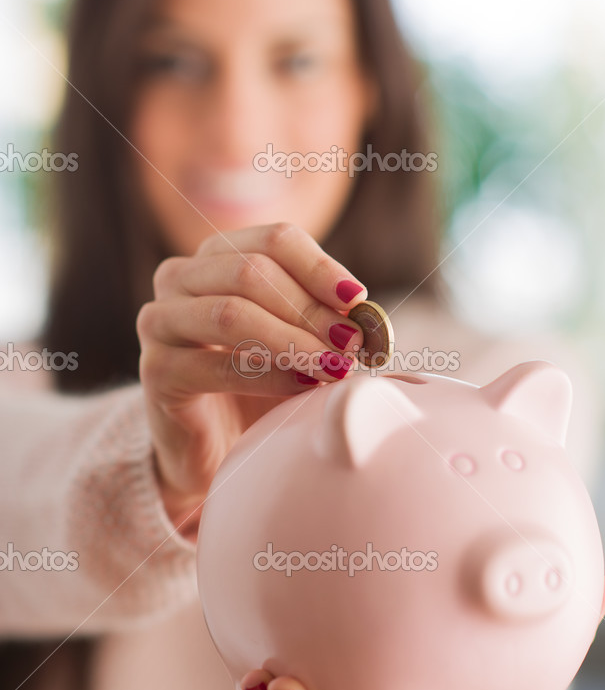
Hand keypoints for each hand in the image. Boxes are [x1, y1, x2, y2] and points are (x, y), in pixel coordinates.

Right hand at [136, 223, 365, 535]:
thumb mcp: (296, 341)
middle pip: (252, 271)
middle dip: (311, 308)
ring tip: (335, 366)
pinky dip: (268, 375)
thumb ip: (323, 321)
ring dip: (293, 340)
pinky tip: (302, 387)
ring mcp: (159, 321)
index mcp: (217, 257)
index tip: (358, 299)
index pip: (274, 240)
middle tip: (353, 343)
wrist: (211, 449)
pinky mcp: (155, 370)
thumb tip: (365, 315)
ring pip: (231, 313)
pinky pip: (216, 366)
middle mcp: (180, 278)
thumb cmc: (259, 387)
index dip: (320, 266)